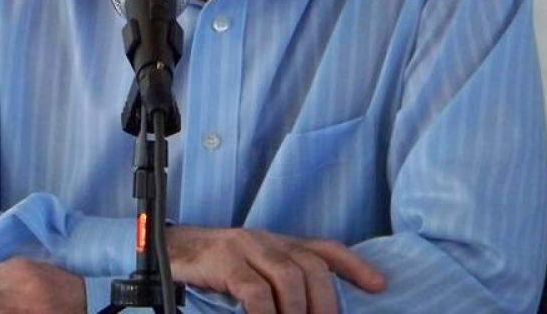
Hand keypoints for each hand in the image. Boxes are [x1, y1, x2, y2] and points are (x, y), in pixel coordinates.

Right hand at [165, 225, 384, 313]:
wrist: (167, 252)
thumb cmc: (214, 269)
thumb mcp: (253, 272)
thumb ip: (280, 285)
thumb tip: (309, 308)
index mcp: (278, 242)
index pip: (324, 248)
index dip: (355, 265)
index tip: (379, 286)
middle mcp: (266, 239)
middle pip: (311, 265)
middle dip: (327, 302)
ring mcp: (245, 247)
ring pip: (289, 275)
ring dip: (299, 312)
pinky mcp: (224, 261)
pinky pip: (255, 290)